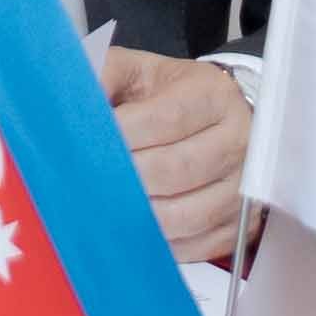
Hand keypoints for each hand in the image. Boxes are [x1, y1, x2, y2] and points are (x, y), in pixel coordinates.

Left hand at [103, 45, 251, 263]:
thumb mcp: (140, 71)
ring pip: (186, 214)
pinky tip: (136, 231)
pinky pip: (198, 245)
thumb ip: (105, 74)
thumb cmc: (172, 96)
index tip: (88, 144)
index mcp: (212, 94)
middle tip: (89, 183)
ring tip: (107, 208)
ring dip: (140, 216)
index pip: (166, 118)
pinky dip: (162, 244)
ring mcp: (243, 186)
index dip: (123, 135)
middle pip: (175, 170)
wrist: (222, 118)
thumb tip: (71, 101)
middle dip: (125, 179)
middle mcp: (238, 139)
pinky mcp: (241, 224)